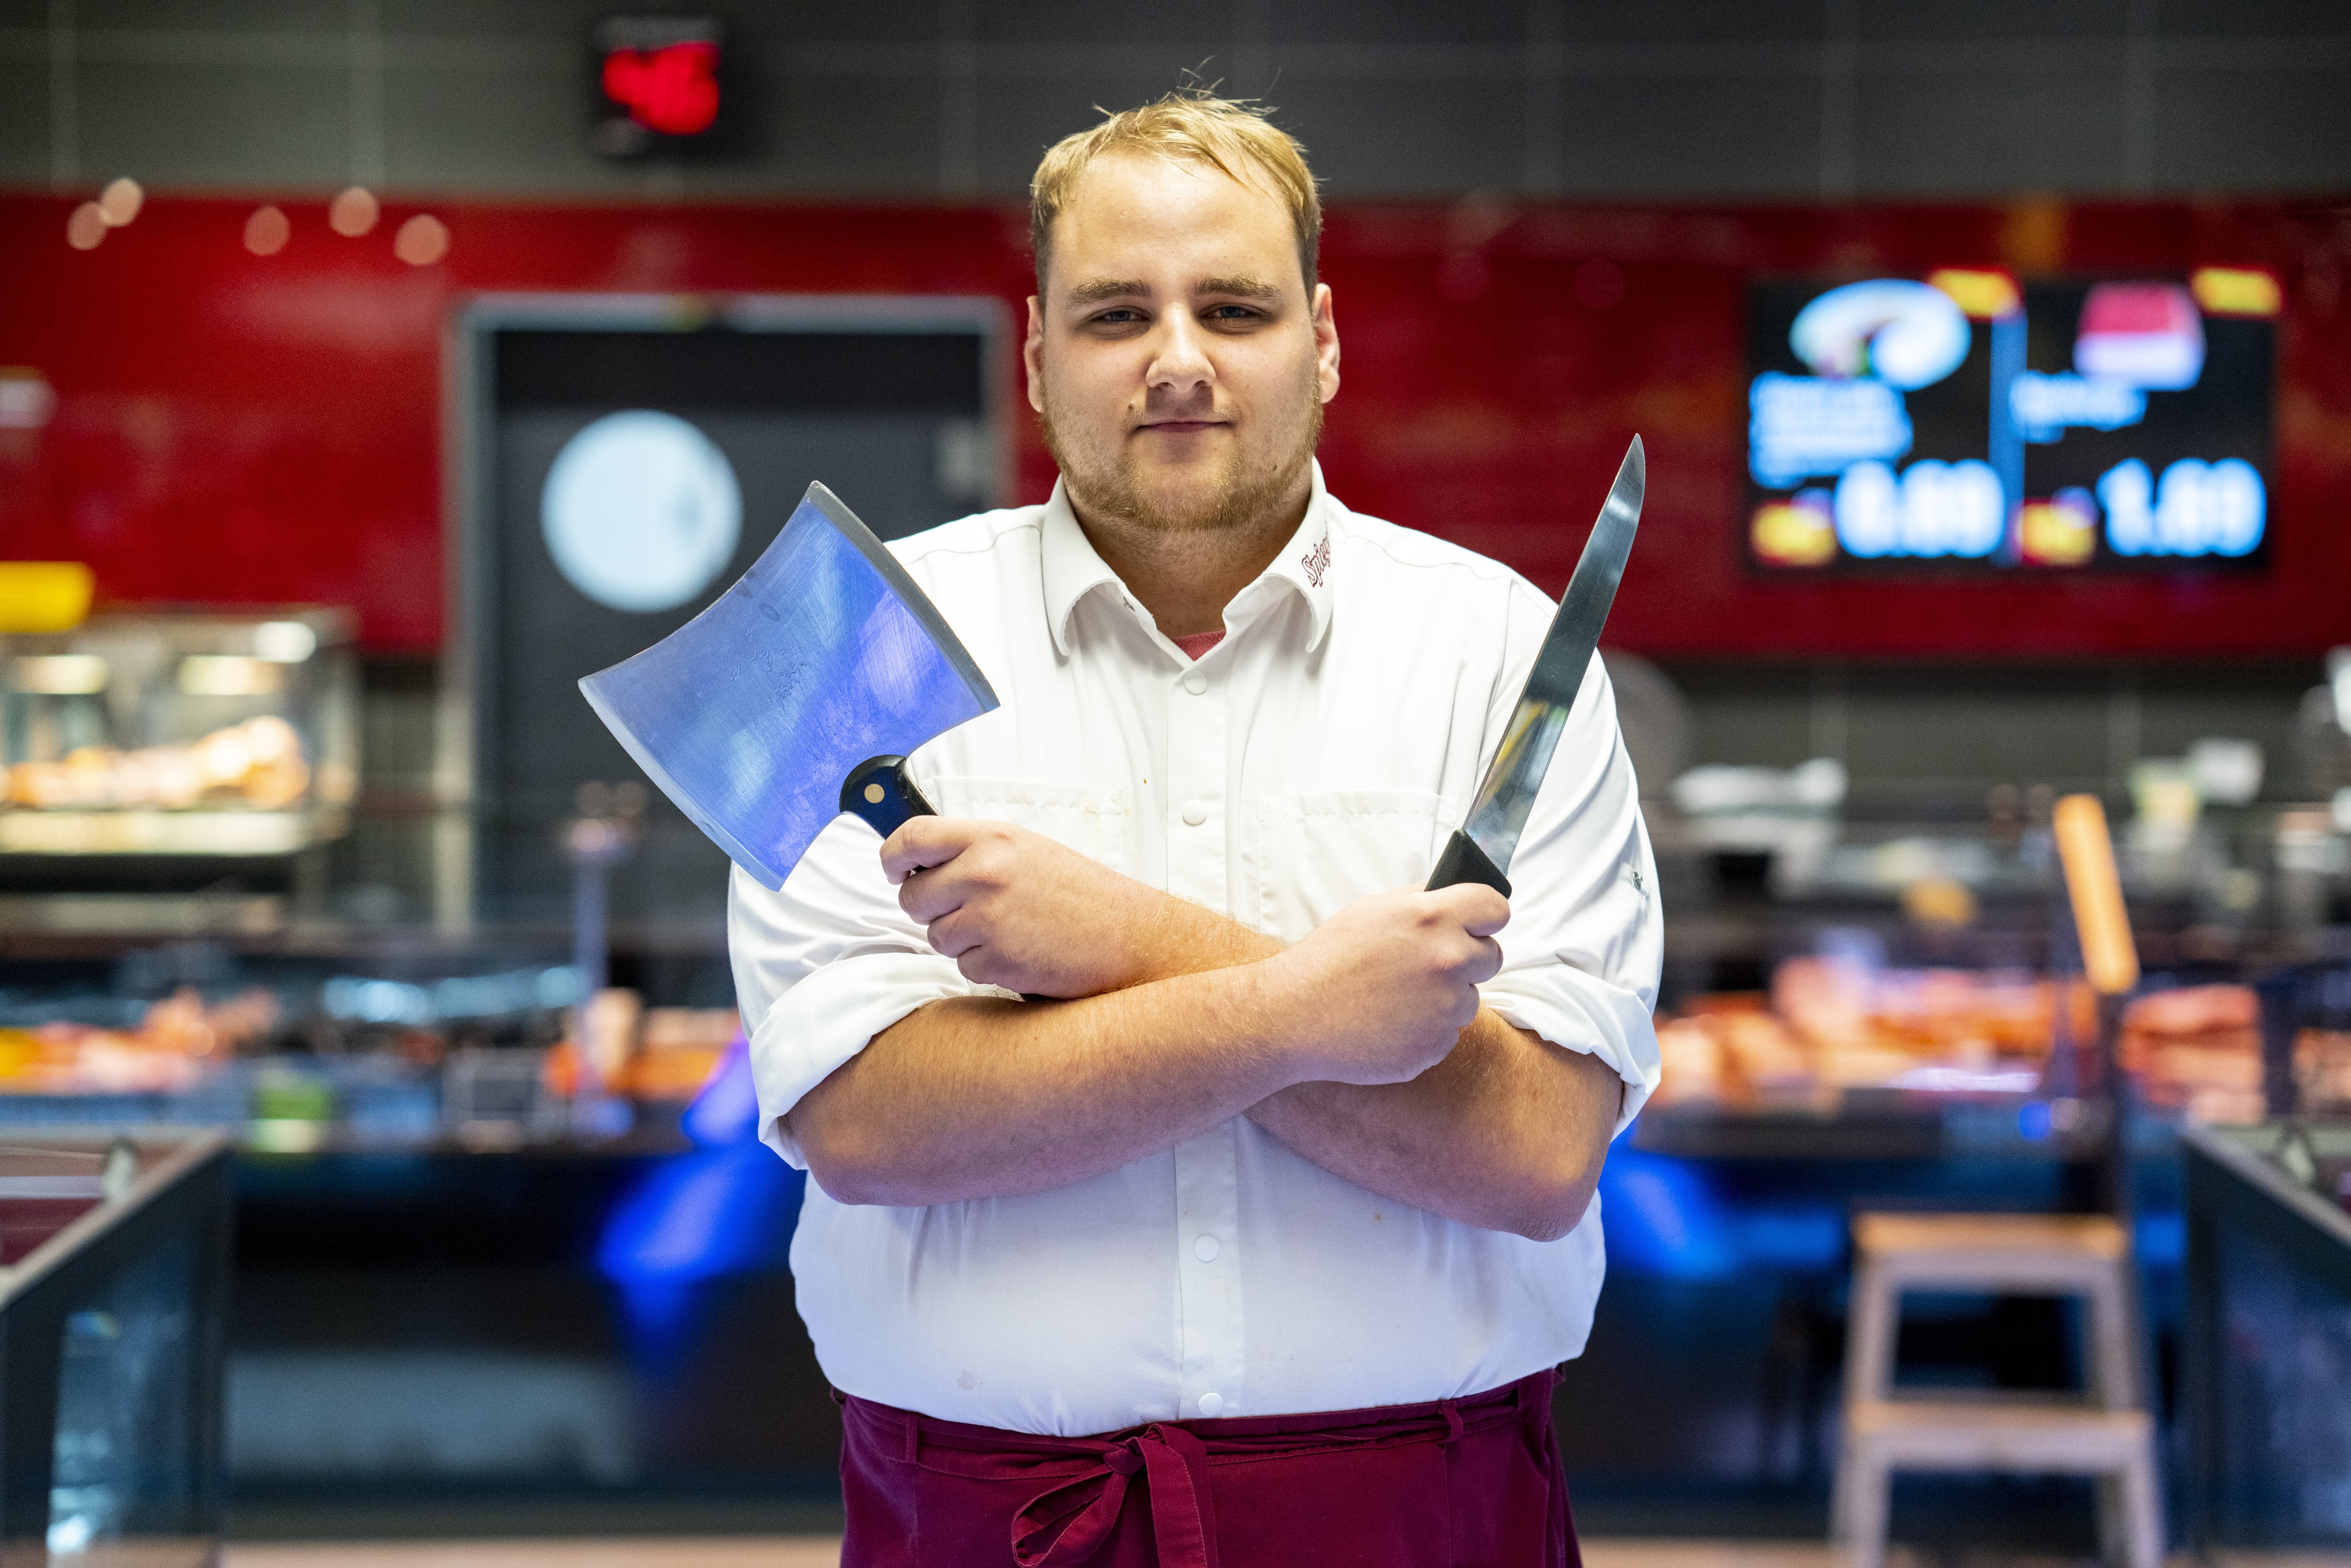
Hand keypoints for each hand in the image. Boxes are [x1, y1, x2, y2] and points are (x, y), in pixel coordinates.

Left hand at [881, 817, 1166, 997]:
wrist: (1131, 938)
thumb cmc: (1081, 895)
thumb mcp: (1028, 851)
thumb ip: (975, 851)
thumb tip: (916, 861)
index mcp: (992, 839)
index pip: (912, 838)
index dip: (893, 857)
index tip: (894, 870)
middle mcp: (984, 874)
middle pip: (913, 897)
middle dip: (932, 909)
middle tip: (970, 911)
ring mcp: (988, 919)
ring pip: (936, 937)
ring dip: (962, 941)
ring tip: (1009, 931)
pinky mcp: (996, 961)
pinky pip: (963, 968)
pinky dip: (986, 966)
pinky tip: (1022, 953)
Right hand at [1260, 886, 1507, 1085]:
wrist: (1293, 1016)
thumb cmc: (1328, 959)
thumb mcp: (1372, 910)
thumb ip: (1421, 900)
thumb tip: (1454, 895)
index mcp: (1432, 919)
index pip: (1496, 907)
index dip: (1486, 915)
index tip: (1476, 923)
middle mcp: (1447, 961)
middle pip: (1491, 956)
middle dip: (1466, 957)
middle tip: (1425, 964)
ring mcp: (1445, 1008)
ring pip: (1469, 999)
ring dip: (1445, 998)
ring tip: (1397, 997)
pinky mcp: (1435, 1046)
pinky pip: (1447, 1034)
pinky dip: (1426, 1030)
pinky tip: (1391, 1023)